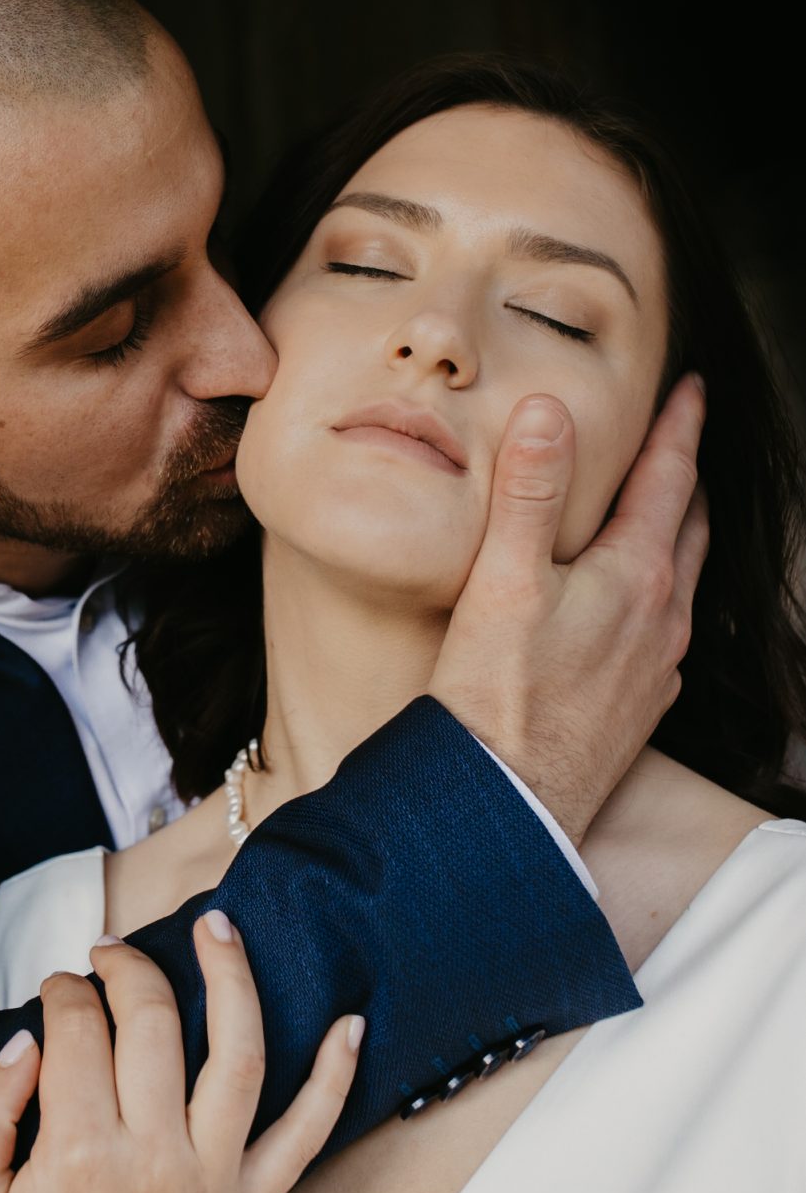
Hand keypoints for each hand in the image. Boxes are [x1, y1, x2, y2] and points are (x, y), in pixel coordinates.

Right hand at [0, 914, 362, 1192]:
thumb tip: (24, 1038)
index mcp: (75, 1157)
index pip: (77, 1030)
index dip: (64, 991)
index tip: (58, 988)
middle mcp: (153, 1161)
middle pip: (152, 1023)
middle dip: (127, 969)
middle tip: (109, 954)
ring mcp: (213, 1183)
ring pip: (238, 1055)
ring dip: (232, 980)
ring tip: (219, 927)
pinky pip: (306, 1136)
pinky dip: (335, 1079)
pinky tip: (350, 1023)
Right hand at [429, 371, 708, 844]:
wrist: (507, 804)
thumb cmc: (498, 696)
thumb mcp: (504, 579)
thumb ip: (530, 492)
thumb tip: (550, 411)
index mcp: (636, 576)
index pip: (669, 480)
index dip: (679, 428)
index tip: (692, 388)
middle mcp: (662, 619)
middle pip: (689, 528)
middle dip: (686, 479)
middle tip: (681, 442)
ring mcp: (656, 667)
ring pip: (682, 582)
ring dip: (677, 538)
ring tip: (663, 515)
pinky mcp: (639, 708)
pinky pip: (664, 634)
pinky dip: (657, 597)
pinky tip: (634, 610)